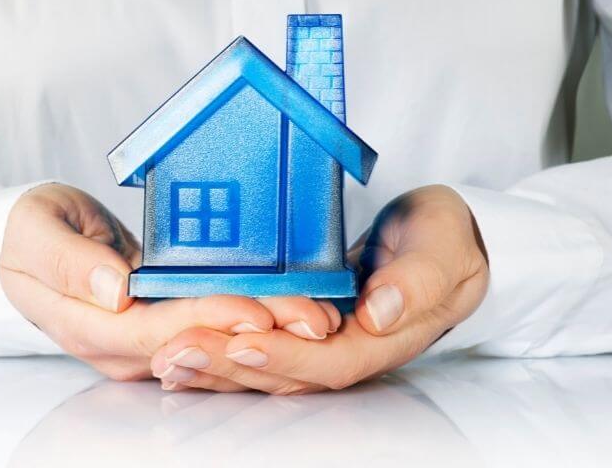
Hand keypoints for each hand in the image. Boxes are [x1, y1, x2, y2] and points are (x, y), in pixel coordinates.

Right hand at [0, 184, 339, 379]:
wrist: (34, 241)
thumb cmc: (29, 231)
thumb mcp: (33, 230)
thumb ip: (66, 261)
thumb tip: (113, 290)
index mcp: (87, 323)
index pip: (154, 331)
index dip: (205, 321)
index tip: (253, 311)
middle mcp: (122, 343)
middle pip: (196, 342)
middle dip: (255, 331)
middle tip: (311, 316)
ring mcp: (146, 336)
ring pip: (211, 340)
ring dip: (265, 329)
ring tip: (316, 314)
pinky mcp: (163, 319)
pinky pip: (210, 323)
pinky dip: (252, 317)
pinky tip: (289, 306)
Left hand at [149, 185, 488, 392]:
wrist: (441, 240)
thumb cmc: (444, 240)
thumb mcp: (444, 247)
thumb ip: (420, 278)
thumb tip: (382, 310)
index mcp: (383, 337)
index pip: (330, 360)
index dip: (285, 356)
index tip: (241, 341)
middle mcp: (348, 347)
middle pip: (285, 372)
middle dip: (229, 365)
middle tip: (176, 352)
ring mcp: (324, 339)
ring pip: (266, 365)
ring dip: (216, 365)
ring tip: (166, 357)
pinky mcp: (304, 324)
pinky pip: (262, 342)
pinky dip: (223, 348)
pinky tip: (186, 345)